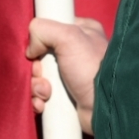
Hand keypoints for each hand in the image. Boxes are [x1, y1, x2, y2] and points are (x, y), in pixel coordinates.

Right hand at [25, 17, 107, 135]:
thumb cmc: (92, 70)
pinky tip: (44, 104)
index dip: (40, 41)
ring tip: (46, 94)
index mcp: (82, 32)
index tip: (38, 52)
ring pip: (39, 77)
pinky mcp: (67, 97)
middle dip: (36, 69)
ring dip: (36, 87)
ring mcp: (71, 76)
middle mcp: (77, 53)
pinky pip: (42, 96)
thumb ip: (43, 29)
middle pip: (40, 56)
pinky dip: (39, 100)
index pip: (50, 29)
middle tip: (43, 76)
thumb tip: (31, 49)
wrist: (106, 109)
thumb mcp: (69, 37)